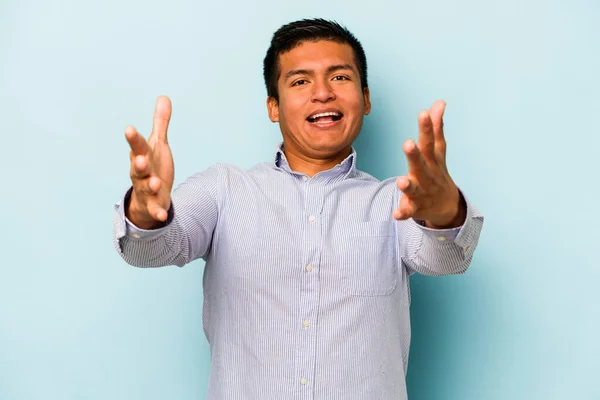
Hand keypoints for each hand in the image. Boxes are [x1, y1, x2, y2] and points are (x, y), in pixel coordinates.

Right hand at [124, 96, 173, 228]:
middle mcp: (142, 173)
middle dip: (138, 163)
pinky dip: (158, 212)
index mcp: (142, 156)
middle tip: (139, 158)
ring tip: (155, 183)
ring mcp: (147, 190)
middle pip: (138, 167)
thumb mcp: (158, 145)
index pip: (138, 146)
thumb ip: (161, 124)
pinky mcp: (154, 204)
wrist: (149, 196)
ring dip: (149, 185)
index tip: (130, 129)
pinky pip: (155, 209)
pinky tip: (162, 216)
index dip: (134, 139)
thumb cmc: (153, 166)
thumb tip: (164, 97)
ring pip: (145, 187)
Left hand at [392, 100, 465, 228]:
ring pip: (414, 189)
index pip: (429, 142)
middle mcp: (427, 175)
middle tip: (408, 143)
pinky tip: (397, 213)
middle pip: (421, 164)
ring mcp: (422, 193)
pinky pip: (409, 211)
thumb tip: (439, 102)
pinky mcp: (415, 208)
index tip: (423, 113)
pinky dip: (403, 213)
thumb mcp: (438, 151)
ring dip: (408, 185)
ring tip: (401, 181)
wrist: (447, 206)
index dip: (427, 127)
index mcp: (431, 160)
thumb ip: (435, 127)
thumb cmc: (437, 172)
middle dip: (414, 155)